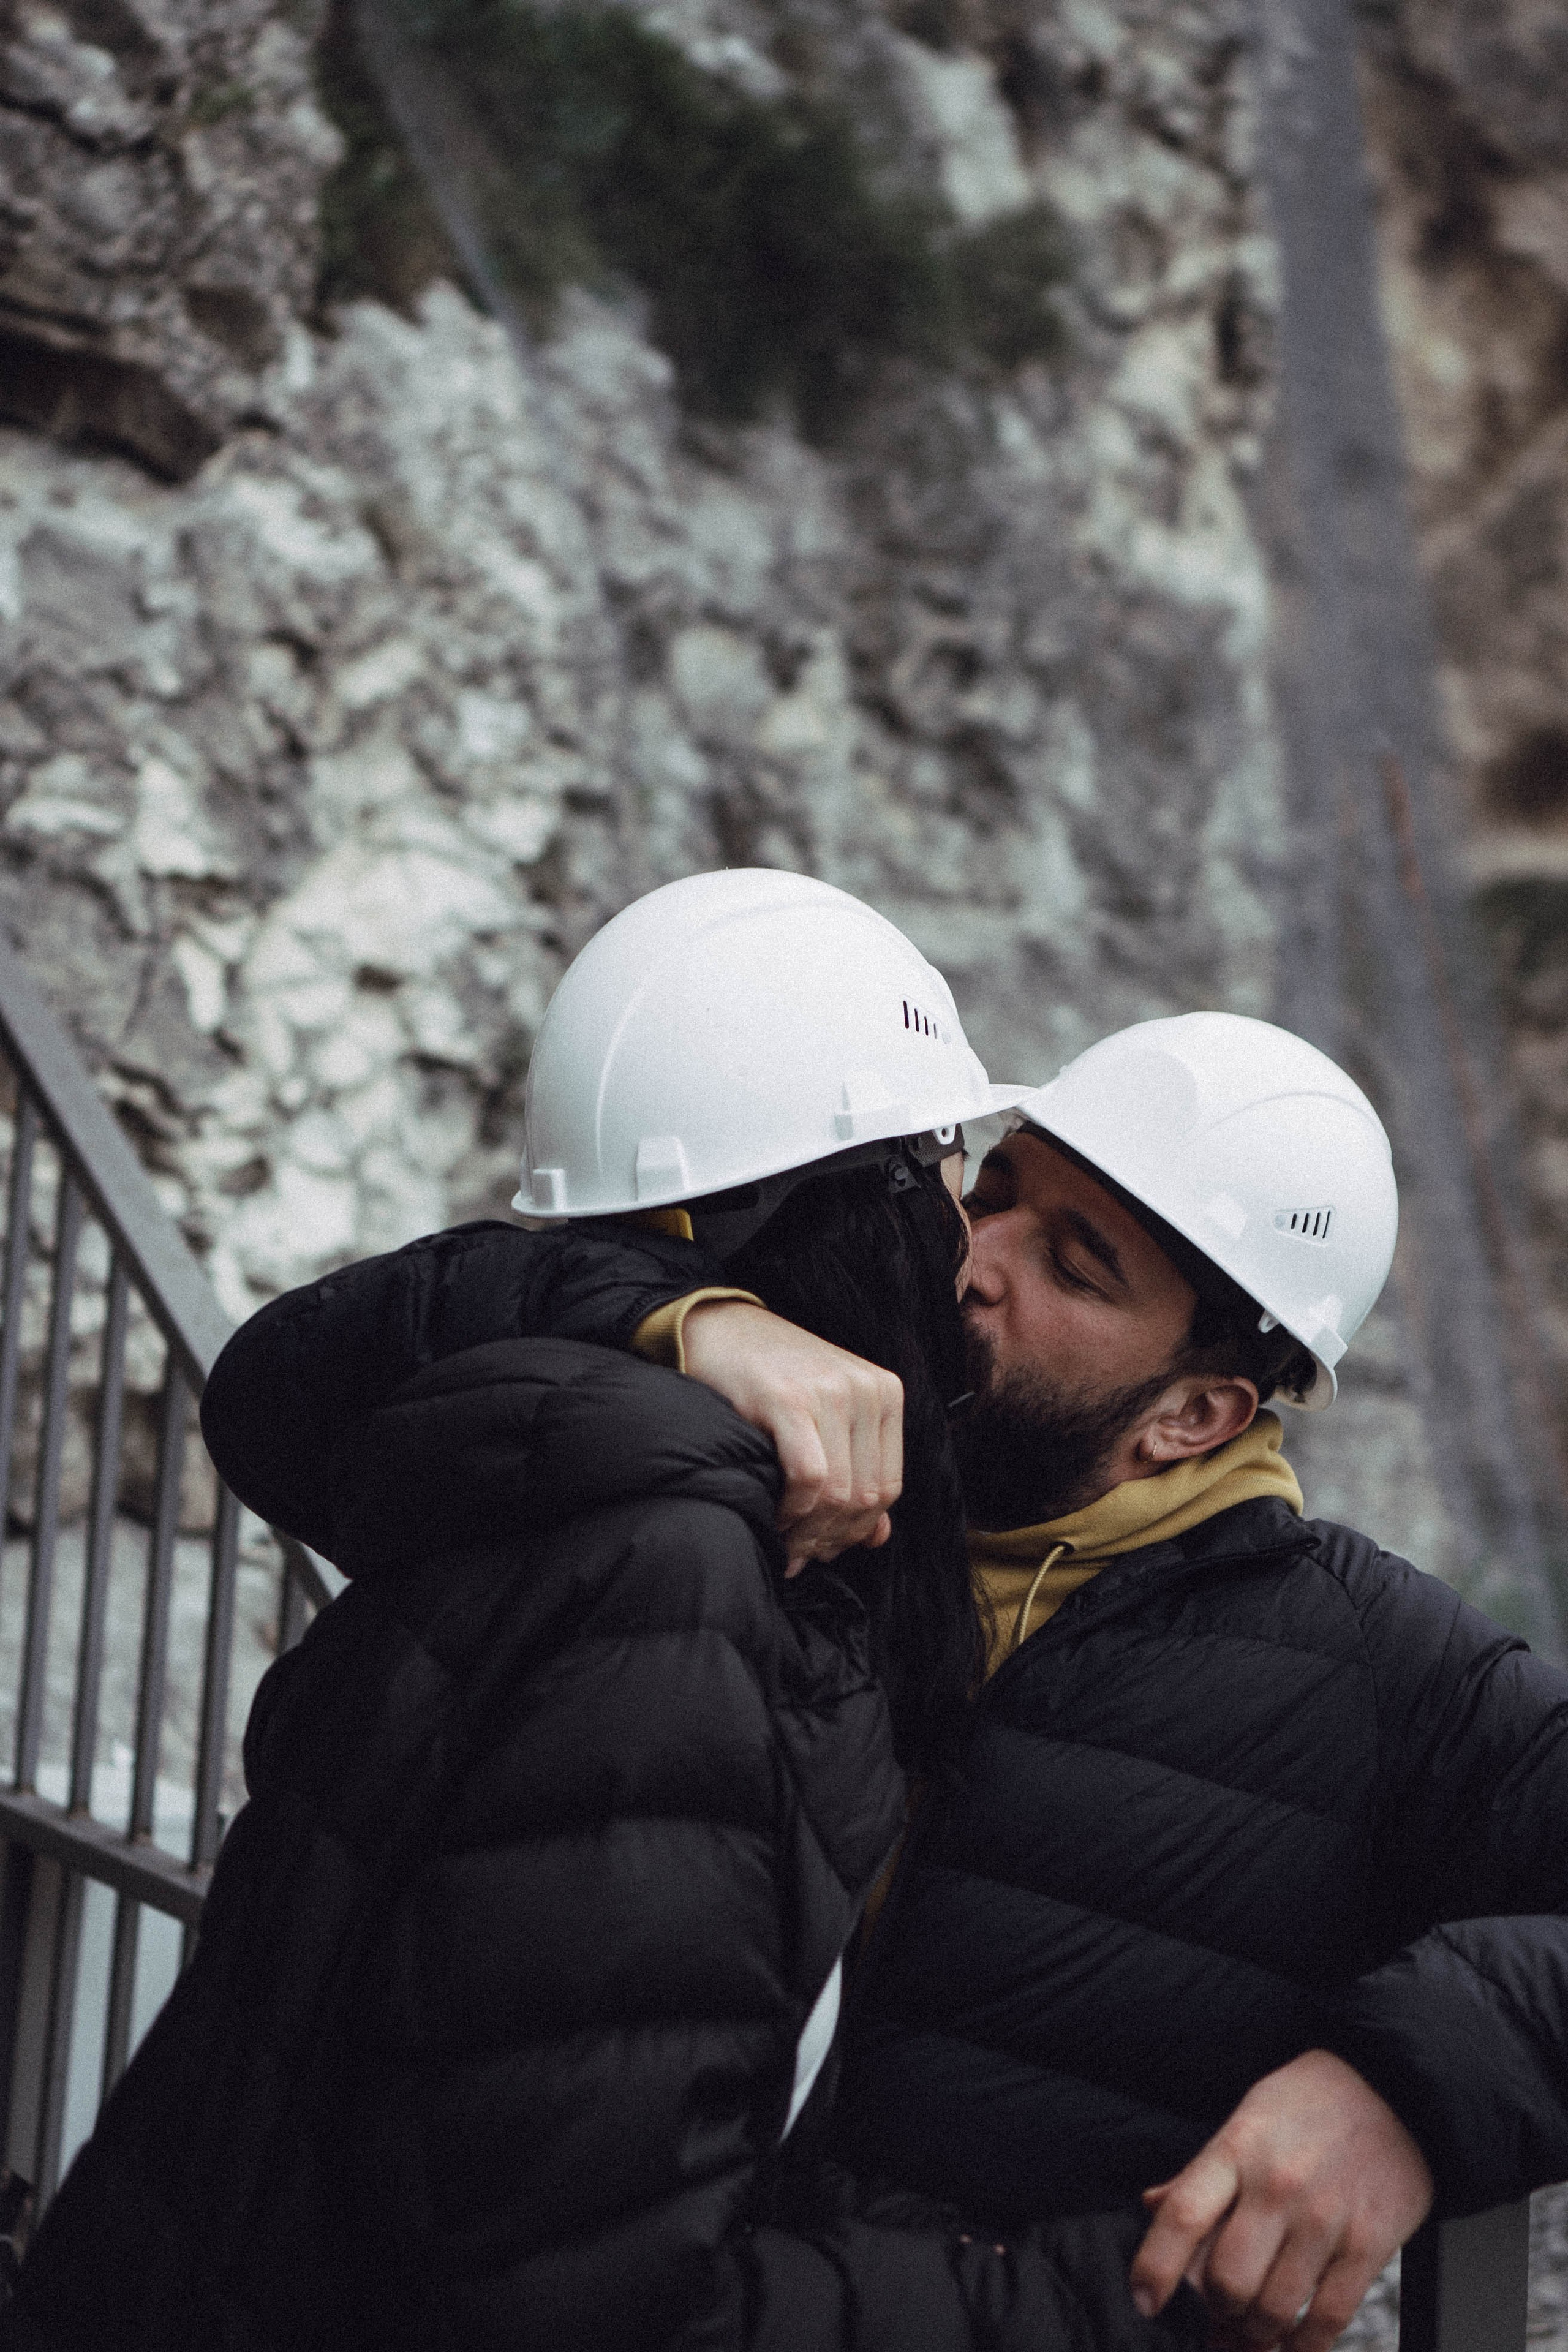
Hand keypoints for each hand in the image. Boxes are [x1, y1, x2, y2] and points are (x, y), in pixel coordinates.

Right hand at [681, 1301, 903, 1572]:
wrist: (718, 1327)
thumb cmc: (771, 1378)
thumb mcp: (827, 1418)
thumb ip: (857, 1474)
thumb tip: (878, 1539)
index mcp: (885, 1393)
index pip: (888, 1487)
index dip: (857, 1530)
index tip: (825, 1548)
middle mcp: (866, 1390)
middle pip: (865, 1496)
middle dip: (831, 1538)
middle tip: (800, 1555)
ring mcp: (831, 1392)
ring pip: (838, 1494)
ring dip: (809, 1532)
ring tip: (786, 1543)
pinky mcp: (789, 1400)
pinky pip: (808, 1478)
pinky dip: (793, 1510)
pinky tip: (775, 1516)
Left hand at [1129, 2050, 1433, 2351]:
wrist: (1395, 2088)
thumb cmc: (1309, 2104)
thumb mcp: (1247, 2117)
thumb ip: (1202, 2170)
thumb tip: (1152, 2207)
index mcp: (1238, 2148)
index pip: (1183, 2215)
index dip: (1155, 2267)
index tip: (1144, 2301)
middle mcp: (1278, 2185)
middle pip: (1228, 2280)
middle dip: (1217, 2312)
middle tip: (1219, 2317)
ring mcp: (1326, 2219)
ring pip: (1275, 2309)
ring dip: (1256, 2337)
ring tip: (1251, 2337)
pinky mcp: (1369, 2244)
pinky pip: (1329, 2318)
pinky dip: (1305, 2346)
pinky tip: (1292, 2346)